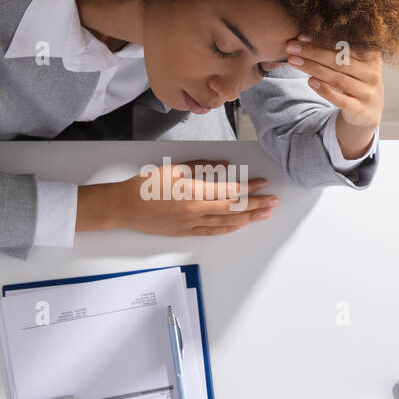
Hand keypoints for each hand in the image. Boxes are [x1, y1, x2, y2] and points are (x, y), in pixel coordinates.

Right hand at [78, 159, 276, 235]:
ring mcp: (191, 224)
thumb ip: (201, 167)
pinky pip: (212, 232)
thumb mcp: (173, 169)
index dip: (249, 187)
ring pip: (226, 222)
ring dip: (248, 218)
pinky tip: (240, 225)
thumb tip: (224, 166)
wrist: (124, 207)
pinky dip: (229, 228)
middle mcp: (196, 211)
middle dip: (256, 204)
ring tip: (265, 214)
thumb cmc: (145, 185)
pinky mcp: (185, 232)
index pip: (230, 191)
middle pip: (234, 209)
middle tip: (274, 201)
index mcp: (194, 193)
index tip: (263, 182)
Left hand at [284, 35, 383, 131]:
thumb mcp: (353, 64)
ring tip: (294, 61)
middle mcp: (372, 73)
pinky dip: (324, 90)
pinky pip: (340, 99)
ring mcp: (367, 92)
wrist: (368, 111)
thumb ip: (336, 51)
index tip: (301, 36)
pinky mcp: (359, 109)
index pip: (346, 45)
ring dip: (313, 68)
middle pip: (339, 60)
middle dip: (313, 52)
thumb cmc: (355, 80)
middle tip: (291, 46)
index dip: (323, 39)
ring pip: (337, 79)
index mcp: (372, 56)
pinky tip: (310, 81)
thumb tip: (303, 37)